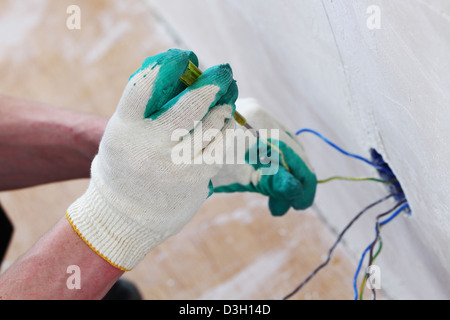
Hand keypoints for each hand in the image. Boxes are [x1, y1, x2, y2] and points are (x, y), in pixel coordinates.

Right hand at [67, 49, 237, 270]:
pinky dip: (228, 131)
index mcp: (124, 128)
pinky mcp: (195, 178)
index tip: (186, 56)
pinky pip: (222, 146)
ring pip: (212, 124)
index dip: (167, 66)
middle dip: (214, 83)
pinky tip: (227, 125)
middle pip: (190, 104)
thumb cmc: (127, 167)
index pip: (144, 87)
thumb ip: (145, 109)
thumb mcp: (122, 135)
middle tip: (225, 72)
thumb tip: (183, 75)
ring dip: (224, 107)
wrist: (125, 218)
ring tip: (226, 101)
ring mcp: (174, 163)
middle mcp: (149, 145)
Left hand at [212, 98, 316, 215]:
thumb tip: (296, 191)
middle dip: (297, 178)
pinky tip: (276, 186)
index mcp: (253, 123)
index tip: (302, 204)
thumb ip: (270, 182)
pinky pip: (274, 143)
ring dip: (289, 173)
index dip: (302, 178)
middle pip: (291, 147)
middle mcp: (257, 113)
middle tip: (294, 205)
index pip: (290, 151)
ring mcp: (254, 114)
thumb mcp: (238, 178)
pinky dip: (278, 164)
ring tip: (283, 200)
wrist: (175, 152)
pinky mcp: (250, 121)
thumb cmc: (201, 168)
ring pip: (285, 145)